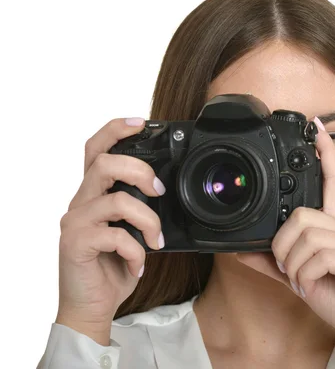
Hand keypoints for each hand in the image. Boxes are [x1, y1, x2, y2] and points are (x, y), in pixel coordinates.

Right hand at [55, 118, 164, 344]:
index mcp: (94, 195)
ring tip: (156, 238)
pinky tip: (139, 264)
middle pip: (102, 163)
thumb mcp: (133, 232)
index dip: (115, 130)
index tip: (141, 122)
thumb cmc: (114, 266)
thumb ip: (140, 208)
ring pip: (115, 200)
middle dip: (139, 170)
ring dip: (147, 218)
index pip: (96, 150)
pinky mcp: (75, 244)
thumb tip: (166, 192)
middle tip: (159, 190)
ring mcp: (75, 223)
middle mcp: (80, 203)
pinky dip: (136, 250)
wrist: (93, 306)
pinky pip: (115, 236)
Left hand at [237, 118, 334, 365]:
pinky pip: (322, 257)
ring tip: (303, 280)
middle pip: (303, 214)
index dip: (326, 155)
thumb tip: (241, 249)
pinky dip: (307, 276)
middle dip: (283, 244)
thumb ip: (273, 262)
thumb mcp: (300, 278)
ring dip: (295, 265)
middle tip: (288, 268)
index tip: (317, 128)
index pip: (332, 183)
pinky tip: (313, 286)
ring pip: (309, 236)